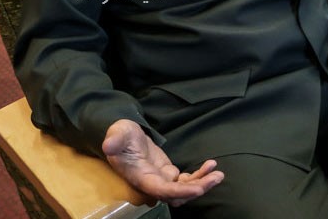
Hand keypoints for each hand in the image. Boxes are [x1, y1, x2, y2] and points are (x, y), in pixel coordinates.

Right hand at [103, 120, 223, 206]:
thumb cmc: (120, 135)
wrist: (124, 137)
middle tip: (216, 177)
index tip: (198, 189)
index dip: (179, 192)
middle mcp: (152, 184)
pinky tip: (211, 165)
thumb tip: (109, 144)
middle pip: (177, 196)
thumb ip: (115, 139)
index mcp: (140, 177)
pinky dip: (199, 175)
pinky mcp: (168, 174)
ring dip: (202, 184)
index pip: (161, 191)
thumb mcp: (117, 133)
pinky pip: (186, 181)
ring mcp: (161, 180)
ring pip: (184, 191)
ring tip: (218, 173)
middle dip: (197, 189)